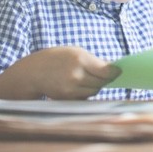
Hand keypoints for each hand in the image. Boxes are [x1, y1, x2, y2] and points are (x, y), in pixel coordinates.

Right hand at [0, 47, 120, 99]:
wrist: (33, 71)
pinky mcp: (67, 99)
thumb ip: (93, 61)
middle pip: (101, 82)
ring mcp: (71, 89)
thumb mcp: (74, 52)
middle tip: (103, 75)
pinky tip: (77, 85)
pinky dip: (85, 93)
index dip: (115, 72)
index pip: (106, 70)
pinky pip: (84, 97)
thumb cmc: (57, 58)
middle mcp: (76, 75)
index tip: (119, 71)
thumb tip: (113, 69)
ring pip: (94, 91)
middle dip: (104, 79)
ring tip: (84, 78)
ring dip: (94, 86)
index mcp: (80, 59)